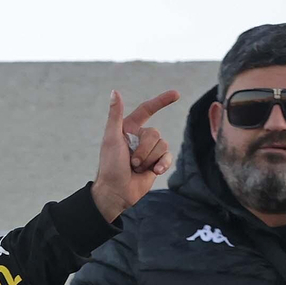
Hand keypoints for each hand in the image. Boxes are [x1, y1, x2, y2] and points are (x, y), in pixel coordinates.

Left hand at [91, 90, 179, 220]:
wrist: (116, 192)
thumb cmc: (110, 166)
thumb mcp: (111, 139)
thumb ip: (115, 115)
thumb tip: (114, 91)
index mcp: (128, 129)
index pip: (147, 110)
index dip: (161, 101)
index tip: (176, 94)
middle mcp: (140, 138)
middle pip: (155, 133)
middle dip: (144, 149)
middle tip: (131, 162)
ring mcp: (149, 151)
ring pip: (163, 145)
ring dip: (149, 158)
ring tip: (136, 168)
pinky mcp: (157, 163)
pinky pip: (168, 157)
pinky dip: (162, 164)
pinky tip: (154, 172)